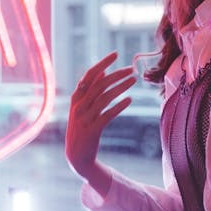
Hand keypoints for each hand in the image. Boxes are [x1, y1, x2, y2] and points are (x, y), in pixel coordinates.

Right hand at [65, 51, 135, 193]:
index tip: (115, 54)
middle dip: (116, 74)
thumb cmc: (82, 127)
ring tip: (134, 80)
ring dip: (120, 87)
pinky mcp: (92, 130)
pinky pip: (107, 115)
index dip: (102, 63)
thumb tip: (103, 70)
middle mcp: (78, 106)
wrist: (76, 156)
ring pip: (104, 98)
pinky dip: (118, 106)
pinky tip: (129, 100)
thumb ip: (91, 89)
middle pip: (99, 85)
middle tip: (131, 69)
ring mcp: (84, 118)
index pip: (89, 75)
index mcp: (76, 98)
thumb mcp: (82, 107)